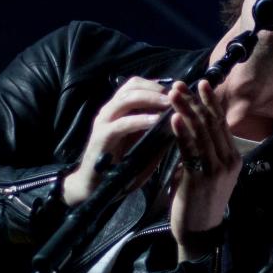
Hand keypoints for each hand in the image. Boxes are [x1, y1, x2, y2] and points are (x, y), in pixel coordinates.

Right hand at [62, 77, 170, 205]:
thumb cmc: (119, 167)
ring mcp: (104, 122)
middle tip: (176, 96)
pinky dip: (140, 120)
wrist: (93, 187)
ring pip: (126, 99)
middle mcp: (110, 111)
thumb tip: (179, 122)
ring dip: (150, 99)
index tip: (178, 91)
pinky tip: (155, 122)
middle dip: (156, 88)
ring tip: (169, 105)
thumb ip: (157, 133)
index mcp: (119, 110)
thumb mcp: (142, 146)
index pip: (137, 85)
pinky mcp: (101, 137)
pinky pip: (122, 124)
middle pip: (132, 86)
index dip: (158, 85)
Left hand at [168, 80, 241, 259]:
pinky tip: (174, 118)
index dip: (209, 102)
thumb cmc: (199, 201)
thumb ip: (204, 151)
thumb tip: (191, 127)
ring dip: (186, 110)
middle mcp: (228, 160)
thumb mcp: (209, 173)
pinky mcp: (200, 178)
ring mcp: (216, 169)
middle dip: (196, 101)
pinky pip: (190, 150)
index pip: (221, 123)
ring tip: (174, 94)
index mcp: (233, 158)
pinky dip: (182, 132)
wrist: (199, 232)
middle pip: (211, 123)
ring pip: (201, 132)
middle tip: (182, 84)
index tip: (199, 84)